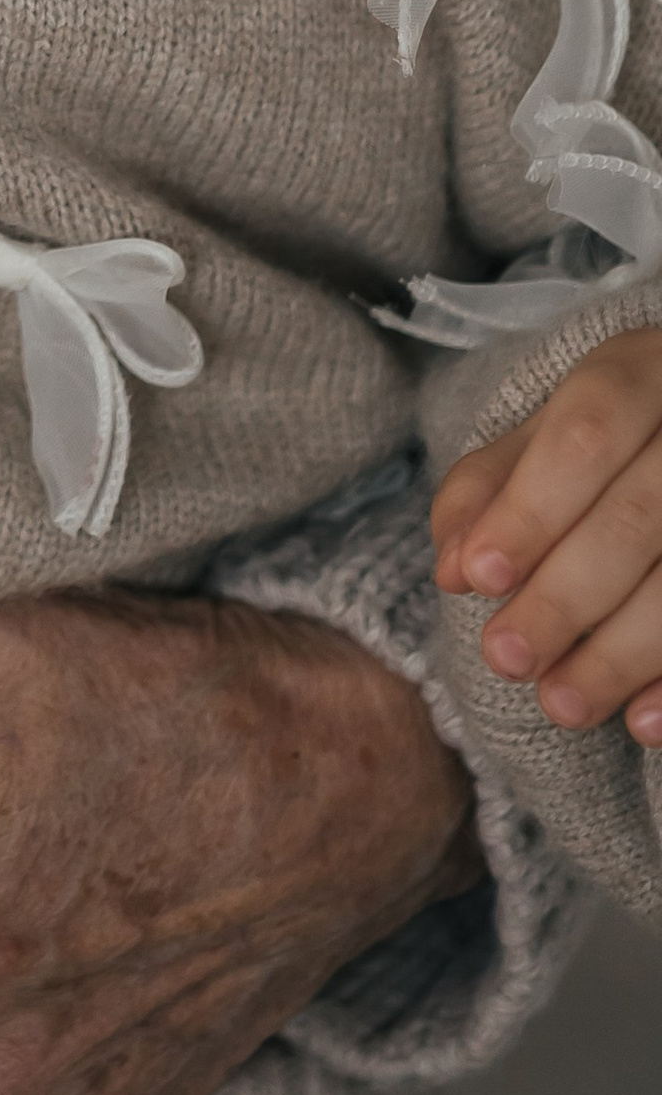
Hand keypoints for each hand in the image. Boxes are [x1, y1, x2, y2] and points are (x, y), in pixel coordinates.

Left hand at [434, 326, 661, 741]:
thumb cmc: (611, 436)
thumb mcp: (547, 434)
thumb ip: (491, 489)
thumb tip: (453, 568)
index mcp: (642, 372)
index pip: (588, 433)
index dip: (533, 509)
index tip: (480, 579)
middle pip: (639, 517)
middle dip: (565, 597)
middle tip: (505, 659)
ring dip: (623, 652)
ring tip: (561, 703)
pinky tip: (642, 722)